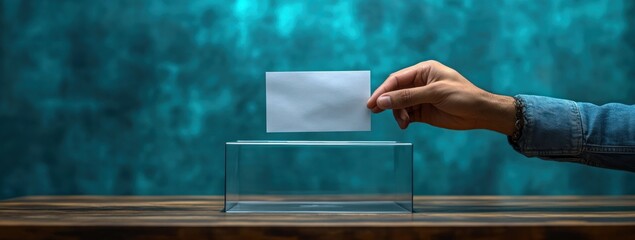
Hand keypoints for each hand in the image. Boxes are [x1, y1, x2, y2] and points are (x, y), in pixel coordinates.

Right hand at [367, 60, 515, 134]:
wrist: (481, 114)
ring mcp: (420, 97)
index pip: (397, 79)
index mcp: (423, 71)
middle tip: (374, 112)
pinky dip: (403, 120)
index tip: (372, 102)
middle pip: (395, 92)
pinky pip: (406, 114)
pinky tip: (405, 125)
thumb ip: (407, 97)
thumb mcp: (435, 93)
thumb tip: (383, 101)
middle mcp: (420, 83)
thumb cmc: (463, 96)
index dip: (383, 90)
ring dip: (397, 114)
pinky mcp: (423, 111)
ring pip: (399, 105)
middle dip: (387, 102)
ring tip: (403, 123)